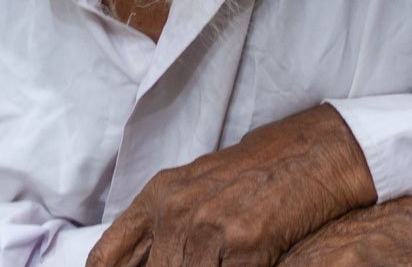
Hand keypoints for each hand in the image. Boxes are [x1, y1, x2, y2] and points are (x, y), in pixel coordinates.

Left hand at [88, 104, 376, 266]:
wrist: (306, 156)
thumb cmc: (248, 179)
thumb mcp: (192, 193)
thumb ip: (160, 231)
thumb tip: (128, 265)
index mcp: (156, 199)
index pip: (106, 257)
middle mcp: (175, 211)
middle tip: (194, 266)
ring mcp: (209, 227)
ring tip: (219, 264)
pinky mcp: (246, 245)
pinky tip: (244, 266)